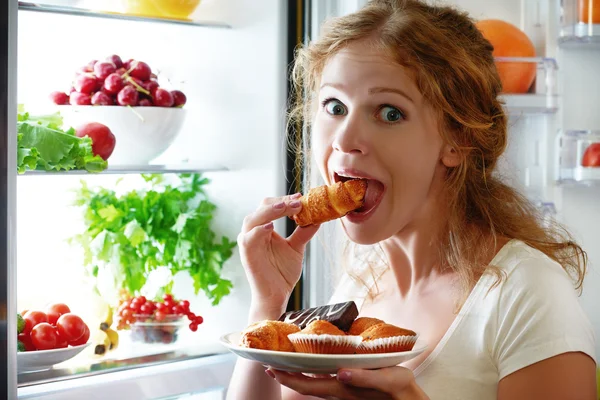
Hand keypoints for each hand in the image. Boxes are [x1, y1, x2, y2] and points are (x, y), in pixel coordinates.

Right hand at [238, 193, 319, 317]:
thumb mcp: (296, 248)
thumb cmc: (282, 273)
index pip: (271, 205)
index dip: (286, 200)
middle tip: (298, 201)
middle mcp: (254, 232)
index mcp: (264, 228)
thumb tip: (318, 217)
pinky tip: (271, 226)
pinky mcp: (246, 253)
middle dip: (281, 202)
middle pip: (263, 207)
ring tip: (286, 207)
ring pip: (254, 219)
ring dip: (270, 211)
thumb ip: (303, 232)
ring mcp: (248, 242)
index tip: (301, 197)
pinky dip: (259, 230)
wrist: (276, 295)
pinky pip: (249, 237)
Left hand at [267, 366, 428, 399]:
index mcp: (344, 388)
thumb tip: (341, 372)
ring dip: (298, 373)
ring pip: (314, 383)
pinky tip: (311, 362)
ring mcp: (344, 389)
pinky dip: (312, 372)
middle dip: (286, 376)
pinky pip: (325, 380)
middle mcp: (340, 390)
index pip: (309, 386)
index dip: (288, 379)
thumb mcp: (387, 380)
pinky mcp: (350, 386)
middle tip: (269, 363)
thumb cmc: (400, 390)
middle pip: (306, 386)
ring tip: (285, 360)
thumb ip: (364, 378)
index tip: (271, 368)